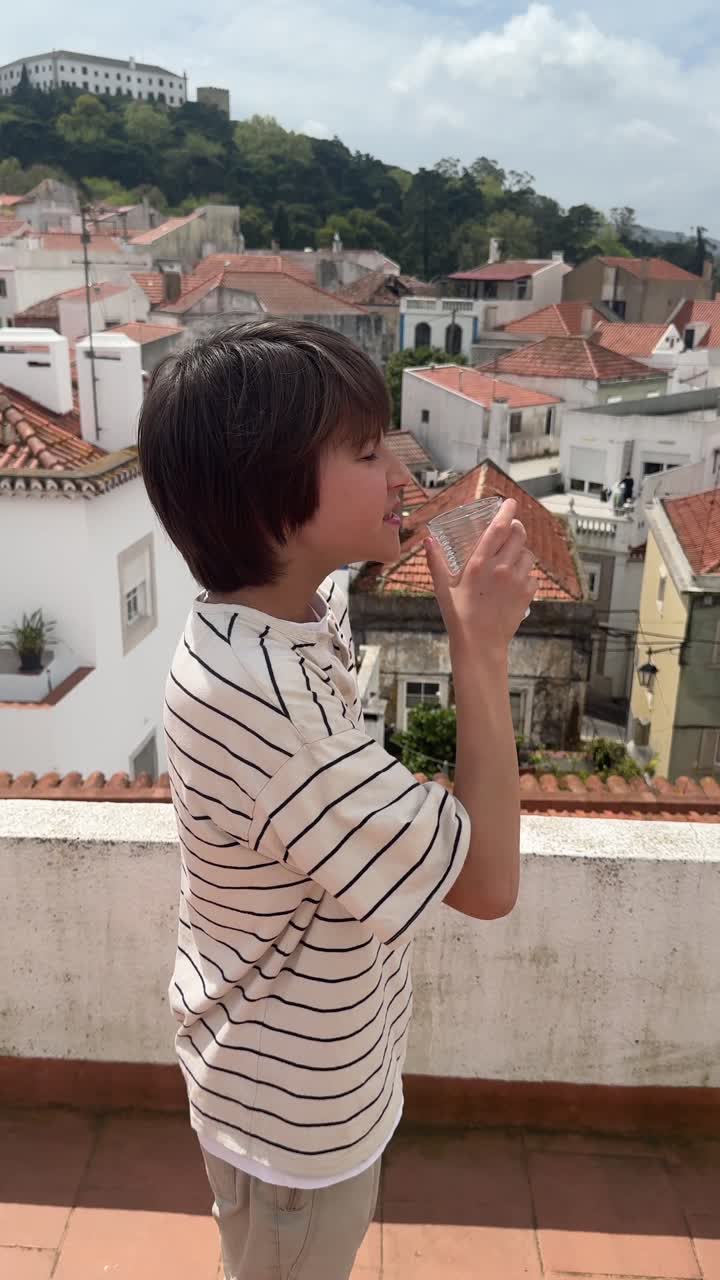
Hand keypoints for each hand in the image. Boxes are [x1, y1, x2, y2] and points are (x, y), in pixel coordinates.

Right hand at [425, 498, 535, 654]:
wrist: (480, 645)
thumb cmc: (458, 617)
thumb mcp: (443, 588)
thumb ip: (436, 561)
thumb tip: (427, 540)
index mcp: (479, 564)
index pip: (498, 528)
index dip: (506, 511)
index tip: (510, 502)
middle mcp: (501, 568)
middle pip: (519, 535)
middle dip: (517, 528)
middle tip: (511, 530)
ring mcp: (516, 581)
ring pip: (528, 555)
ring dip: (521, 552)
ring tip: (510, 560)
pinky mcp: (527, 594)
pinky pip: (532, 575)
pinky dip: (526, 574)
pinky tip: (514, 582)